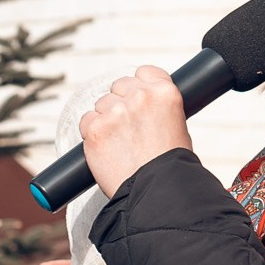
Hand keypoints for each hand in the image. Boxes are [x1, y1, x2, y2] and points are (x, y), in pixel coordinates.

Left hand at [78, 66, 191, 197]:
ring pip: (101, 103)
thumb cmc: (170, 166)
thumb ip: (159, 108)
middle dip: (120, 103)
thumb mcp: (178, 127)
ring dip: (106, 119)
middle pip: (119, 85)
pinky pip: (86, 120)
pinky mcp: (95, 128)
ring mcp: (115, 111)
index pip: (144, 72)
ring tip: (119, 144)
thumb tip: (143, 105)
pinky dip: (92, 133)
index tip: (138, 100)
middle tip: (128, 129)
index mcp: (165, 92)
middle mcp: (140, 96)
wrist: (157, 192)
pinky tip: (106, 149)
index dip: (140, 86)